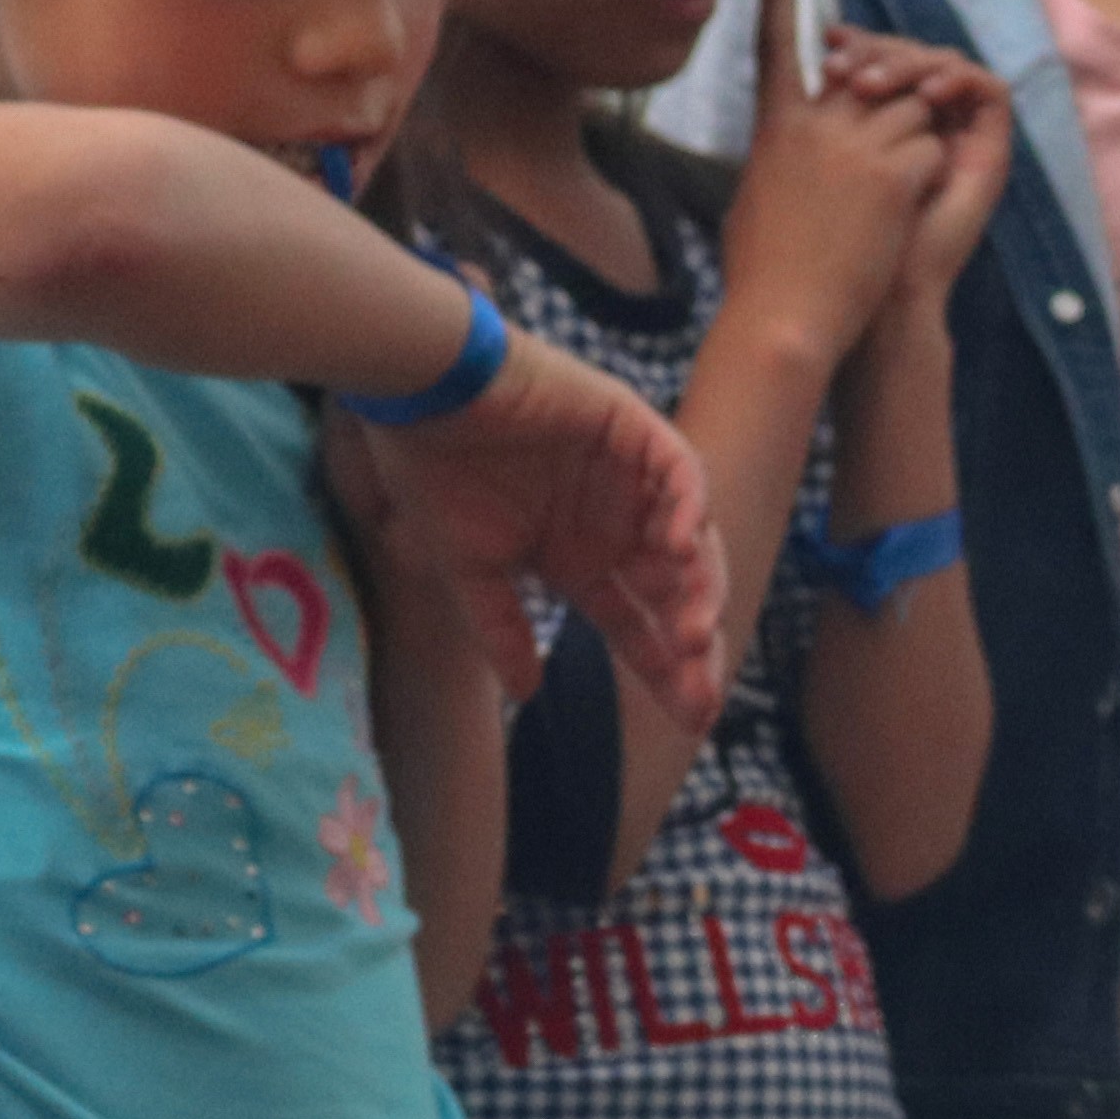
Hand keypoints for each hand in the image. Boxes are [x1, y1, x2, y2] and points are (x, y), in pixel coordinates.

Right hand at [357, 333, 726, 725]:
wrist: (415, 398)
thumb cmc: (433, 475)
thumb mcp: (472, 571)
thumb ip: (504, 630)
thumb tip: (526, 693)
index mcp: (580, 556)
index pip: (638, 622)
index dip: (667, 669)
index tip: (695, 720)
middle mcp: (613, 520)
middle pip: (675, 591)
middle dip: (693, 645)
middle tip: (703, 695)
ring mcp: (627, 474)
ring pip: (689, 536)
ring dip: (697, 586)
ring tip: (693, 635)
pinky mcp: (628, 425)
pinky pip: (678, 469)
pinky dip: (688, 506)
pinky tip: (681, 550)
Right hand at [722, 0, 946, 371]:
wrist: (785, 319)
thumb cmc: (762, 277)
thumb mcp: (756, 199)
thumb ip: (778, 159)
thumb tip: (787, 145)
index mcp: (774, 130)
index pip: (775, 47)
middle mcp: (814, 126)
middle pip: (869, 81)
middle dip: (890, 102)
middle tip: (886, 153)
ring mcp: (855, 147)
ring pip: (908, 110)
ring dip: (915, 142)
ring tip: (892, 196)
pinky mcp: (893, 175)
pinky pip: (929, 149)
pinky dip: (929, 176)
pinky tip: (906, 213)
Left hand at [833, 27, 1013, 335]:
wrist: (876, 300)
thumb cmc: (831, 252)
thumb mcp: (808, 170)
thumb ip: (807, 125)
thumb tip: (805, 65)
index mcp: (879, 130)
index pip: (877, 62)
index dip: (856, 42)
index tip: (826, 41)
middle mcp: (924, 128)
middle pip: (910, 55)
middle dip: (875, 50)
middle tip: (838, 66)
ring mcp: (960, 136)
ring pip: (944, 65)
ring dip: (908, 64)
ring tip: (868, 87)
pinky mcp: (992, 151)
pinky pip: (988, 88)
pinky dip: (958, 79)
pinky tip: (925, 96)